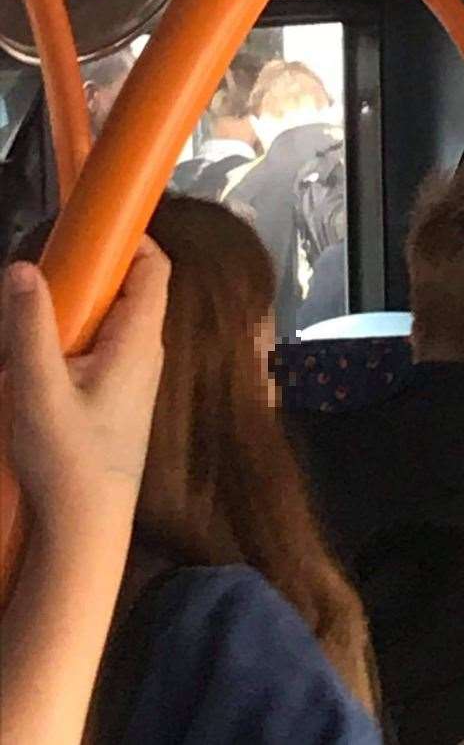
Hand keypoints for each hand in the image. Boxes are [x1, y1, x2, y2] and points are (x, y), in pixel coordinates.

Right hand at [1, 241, 169, 531]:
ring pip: (112, 318)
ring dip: (77, 307)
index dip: (132, 239)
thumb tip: (21, 267)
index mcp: (140, 340)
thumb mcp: (38, 387)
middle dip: (92, 271)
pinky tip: (39, 355)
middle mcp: (147, 351)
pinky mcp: (118, 394)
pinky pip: (101, 346)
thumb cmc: (67, 458)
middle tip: (45, 268)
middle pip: (131, 289)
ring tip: (34, 310)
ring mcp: (135, 374)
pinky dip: (74, 336)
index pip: (155, 268)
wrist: (87, 522)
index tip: (89, 227)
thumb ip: (31, 326)